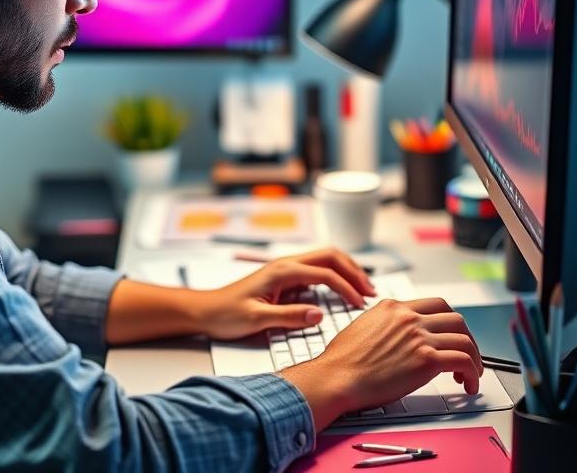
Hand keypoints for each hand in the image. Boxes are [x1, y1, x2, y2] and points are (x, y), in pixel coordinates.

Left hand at [196, 248, 374, 340]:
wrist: (205, 310)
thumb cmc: (226, 314)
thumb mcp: (255, 320)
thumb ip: (288, 317)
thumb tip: (319, 314)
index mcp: (282, 271)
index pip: (325, 274)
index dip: (346, 289)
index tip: (360, 306)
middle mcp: (286, 264)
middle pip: (331, 256)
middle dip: (354, 271)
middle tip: (371, 292)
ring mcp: (286, 268)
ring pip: (325, 259)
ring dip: (347, 270)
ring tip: (364, 289)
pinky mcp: (285, 277)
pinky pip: (317, 269)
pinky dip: (335, 275)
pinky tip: (343, 290)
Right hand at [281, 297, 482, 430]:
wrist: (336, 377)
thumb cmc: (342, 360)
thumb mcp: (362, 326)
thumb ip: (384, 324)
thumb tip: (394, 335)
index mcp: (393, 307)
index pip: (435, 305)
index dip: (449, 322)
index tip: (450, 337)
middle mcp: (409, 317)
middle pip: (455, 319)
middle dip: (466, 338)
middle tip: (465, 355)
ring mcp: (419, 337)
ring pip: (465, 339)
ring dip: (474, 357)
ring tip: (471, 373)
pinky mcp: (427, 360)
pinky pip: (464, 360)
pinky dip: (473, 373)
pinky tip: (469, 384)